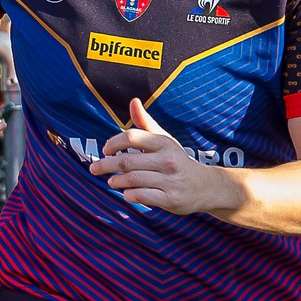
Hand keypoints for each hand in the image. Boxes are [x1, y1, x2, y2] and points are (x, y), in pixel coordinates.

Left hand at [88, 99, 235, 214]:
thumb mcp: (164, 140)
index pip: (132, 137)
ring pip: (132, 179)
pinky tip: (126, 193)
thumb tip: (133, 101)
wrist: (205, 186)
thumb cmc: (177, 160)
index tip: (105, 150)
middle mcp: (167, 160)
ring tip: (111, 181)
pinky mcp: (170, 199)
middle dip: (106, 165)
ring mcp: (170, 180)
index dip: (114, 143)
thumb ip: (145, 123)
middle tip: (94, 168)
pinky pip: (142, 196)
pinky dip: (129, 195)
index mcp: (164, 142)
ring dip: (116, 181)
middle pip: (127, 161)